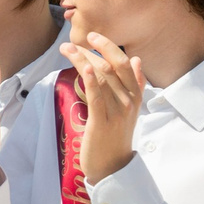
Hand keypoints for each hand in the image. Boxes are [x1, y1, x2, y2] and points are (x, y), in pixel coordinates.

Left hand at [62, 33, 143, 185]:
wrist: (113, 167)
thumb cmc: (118, 136)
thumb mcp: (131, 109)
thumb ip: (136, 84)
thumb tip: (138, 59)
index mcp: (136, 95)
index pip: (124, 63)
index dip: (108, 47)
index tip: (92, 36)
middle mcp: (129, 101)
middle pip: (112, 66)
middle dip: (92, 50)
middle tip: (72, 42)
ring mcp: (117, 112)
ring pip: (101, 77)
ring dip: (81, 60)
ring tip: (65, 50)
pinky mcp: (102, 122)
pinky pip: (96, 96)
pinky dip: (89, 79)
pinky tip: (80, 67)